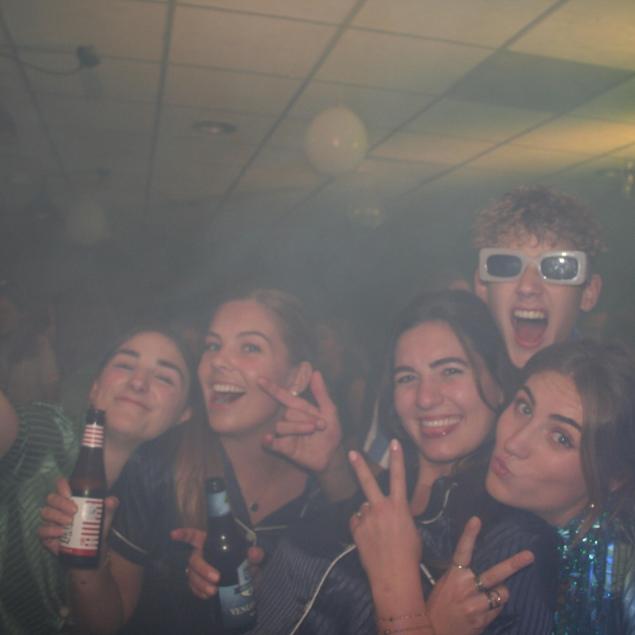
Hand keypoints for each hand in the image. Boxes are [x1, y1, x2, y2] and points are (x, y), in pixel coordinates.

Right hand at [39, 477, 117, 557]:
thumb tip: (111, 500)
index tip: (69, 491)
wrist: (92, 550)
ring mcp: (50, 522)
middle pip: (51, 498)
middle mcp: (58, 508)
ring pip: (45, 512)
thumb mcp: (105, 516)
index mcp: (70, 499)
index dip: (62, 486)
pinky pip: (41, 530)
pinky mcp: (46, 536)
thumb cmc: (96, 528)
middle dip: (61, 502)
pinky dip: (50, 530)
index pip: (61, 486)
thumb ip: (110, 506)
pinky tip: (61, 533)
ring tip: (69, 522)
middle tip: (74, 511)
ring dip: (56, 516)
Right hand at [171, 528, 264, 598]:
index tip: (173, 534)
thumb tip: (253, 553)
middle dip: (202, 569)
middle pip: (194, 559)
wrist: (247, 578)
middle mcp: (202, 554)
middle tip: (216, 578)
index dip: (184, 534)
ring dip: (200, 583)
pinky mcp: (199, 583)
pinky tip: (207, 596)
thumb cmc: (245, 560)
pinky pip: (193, 587)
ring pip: (192, 575)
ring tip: (213, 592)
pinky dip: (199, 592)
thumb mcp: (253, 556)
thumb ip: (255, 553)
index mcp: (211, 542)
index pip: (194, 536)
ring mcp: (199, 569)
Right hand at [259, 370, 341, 472]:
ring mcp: (285, 434)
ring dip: (297, 427)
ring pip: (281, 426)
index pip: (282, 396)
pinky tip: (268, 438)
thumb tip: (316, 372)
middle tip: (321, 424)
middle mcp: (289, 419)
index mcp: (298, 408)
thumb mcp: (329, 411)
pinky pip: (272, 444)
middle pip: (288, 413)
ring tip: (312, 430)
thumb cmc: (330, 431)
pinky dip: (268, 441)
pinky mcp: (284, 448)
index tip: (260, 380)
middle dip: (305, 417)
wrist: (332, 454)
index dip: (272, 388)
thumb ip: (321, 393)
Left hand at [348, 440, 420, 587]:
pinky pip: (357, 522)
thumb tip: (390, 511)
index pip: (399, 477)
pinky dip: (361, 526)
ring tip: (378, 534)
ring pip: (364, 508)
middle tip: (352, 452)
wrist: (394, 576)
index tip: (394, 442)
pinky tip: (369, 539)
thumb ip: (398, 515)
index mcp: (399, 507)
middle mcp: (381, 508)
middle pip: (368, 481)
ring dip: (368, 515)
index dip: (397, 458)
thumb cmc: (409, 555)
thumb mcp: (411, 530)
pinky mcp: (356, 529)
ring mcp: (366, 518)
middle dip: (359, 465)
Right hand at [427, 516, 534, 634]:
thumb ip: (459, 575)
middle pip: (494, 573)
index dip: (469, 535)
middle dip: (513, 564)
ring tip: (492, 594)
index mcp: (453, 575)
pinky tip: (484, 609)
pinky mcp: (482, 620)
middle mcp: (465, 588)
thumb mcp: (444, 585)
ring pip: (501, 593)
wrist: (432, 632)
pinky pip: (498, 608)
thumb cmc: (437, 606)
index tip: (476, 519)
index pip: (462, 552)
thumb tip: (475, 566)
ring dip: (500, 592)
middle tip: (530, 555)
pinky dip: (495, 606)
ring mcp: (474, 605)